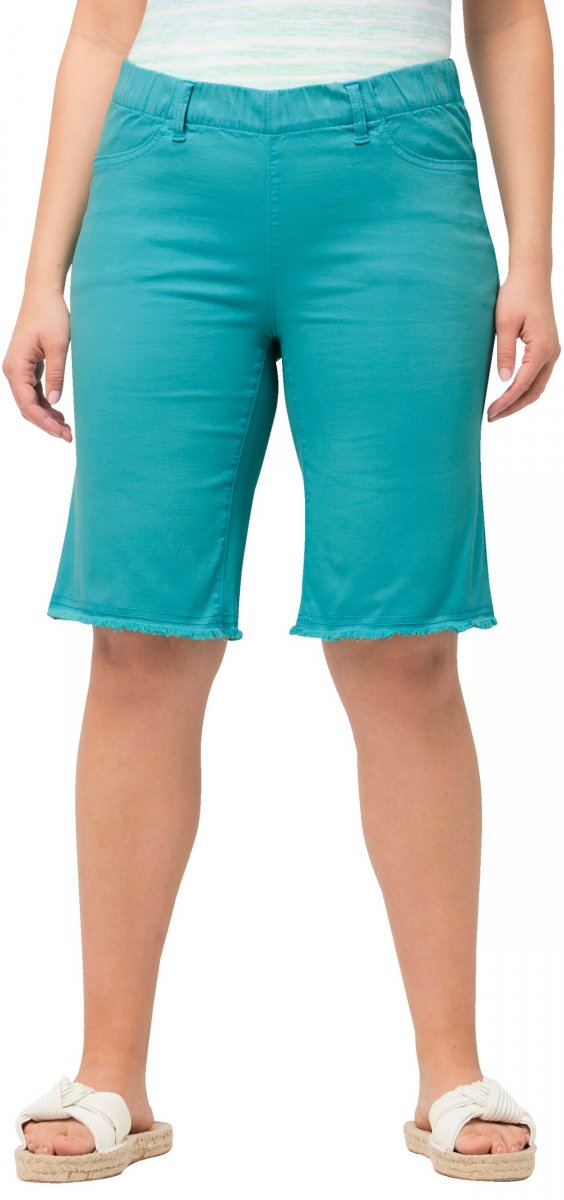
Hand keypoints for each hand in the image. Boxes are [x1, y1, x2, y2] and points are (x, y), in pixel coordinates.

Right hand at [2, 286, 71, 440]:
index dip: (44, 422)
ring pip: (30, 402)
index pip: (27, 404)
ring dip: (46, 416)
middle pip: (27, 407)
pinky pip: (33, 392)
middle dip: (46, 423)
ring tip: (67, 429)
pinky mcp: (27, 367)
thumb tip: (55, 401)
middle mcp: (12, 371)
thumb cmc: (50, 315)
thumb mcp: (58, 345)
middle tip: (69, 436)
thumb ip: (56, 373)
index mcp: (16, 368)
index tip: (61, 432)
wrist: (43, 294)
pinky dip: (46, 404)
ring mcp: (18, 370)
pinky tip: (60, 414)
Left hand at [488, 265, 560, 420]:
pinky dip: (526, 389)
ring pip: (538, 386)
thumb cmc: (516, 294)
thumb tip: (503, 380)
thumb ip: (505, 353)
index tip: (491, 412)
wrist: (532, 275)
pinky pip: (539, 376)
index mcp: (541, 347)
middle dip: (513, 407)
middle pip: (534, 391)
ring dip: (520, 400)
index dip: (506, 401)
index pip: (523, 384)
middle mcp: (552, 352)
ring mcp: (552, 351)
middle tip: (491, 417)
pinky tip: (510, 395)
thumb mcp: (504, 323)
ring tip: (499, 410)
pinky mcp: (548, 348)